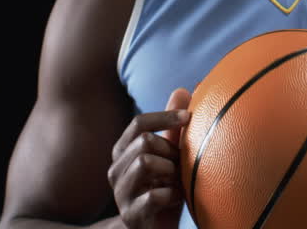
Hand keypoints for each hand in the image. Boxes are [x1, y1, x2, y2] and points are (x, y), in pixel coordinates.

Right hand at [107, 88, 191, 228]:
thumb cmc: (163, 188)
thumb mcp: (170, 157)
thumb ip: (173, 128)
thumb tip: (183, 90)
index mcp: (123, 151)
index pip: (138, 123)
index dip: (164, 116)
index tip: (190, 117)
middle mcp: (116, 170)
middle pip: (144, 142)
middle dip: (171, 150)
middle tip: (182, 165)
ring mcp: (120, 193)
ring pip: (145, 163)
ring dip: (171, 170)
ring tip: (178, 181)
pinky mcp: (131, 216)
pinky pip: (152, 196)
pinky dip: (172, 194)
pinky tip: (177, 197)